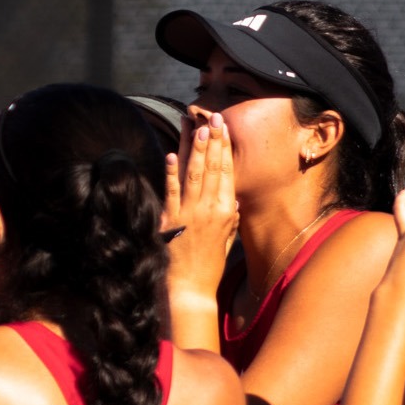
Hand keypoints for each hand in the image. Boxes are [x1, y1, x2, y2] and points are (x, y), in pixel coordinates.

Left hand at [163, 112, 238, 296]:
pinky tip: (171, 156)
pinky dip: (171, 174)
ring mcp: (190, 214)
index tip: (223, 129)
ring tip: (196, 127)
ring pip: (194, 175)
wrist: (191, 288)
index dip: (225, 149)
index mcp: (227, 211)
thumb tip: (233, 198)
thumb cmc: (209, 264)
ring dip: (195, 149)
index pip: (227, 173)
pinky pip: (171, 192)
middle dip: (213, 140)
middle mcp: (211, 209)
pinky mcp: (171, 221)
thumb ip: (230, 216)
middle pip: (213, 168)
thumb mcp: (228, 237)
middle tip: (213, 117)